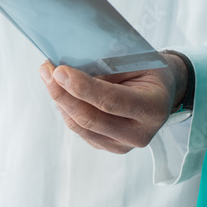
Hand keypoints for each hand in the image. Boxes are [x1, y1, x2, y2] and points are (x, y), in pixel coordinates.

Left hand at [38, 54, 189, 153]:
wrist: (160, 90)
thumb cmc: (147, 70)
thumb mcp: (135, 60)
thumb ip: (106, 66)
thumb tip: (67, 69)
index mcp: (153, 108)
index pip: (111, 101)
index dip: (82, 87)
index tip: (59, 71)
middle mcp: (140, 133)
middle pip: (90, 118)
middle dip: (62, 93)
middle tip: (46, 70)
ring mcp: (123, 145)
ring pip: (79, 125)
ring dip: (59, 100)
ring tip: (48, 75)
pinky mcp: (107, 146)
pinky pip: (78, 129)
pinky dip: (65, 108)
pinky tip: (60, 90)